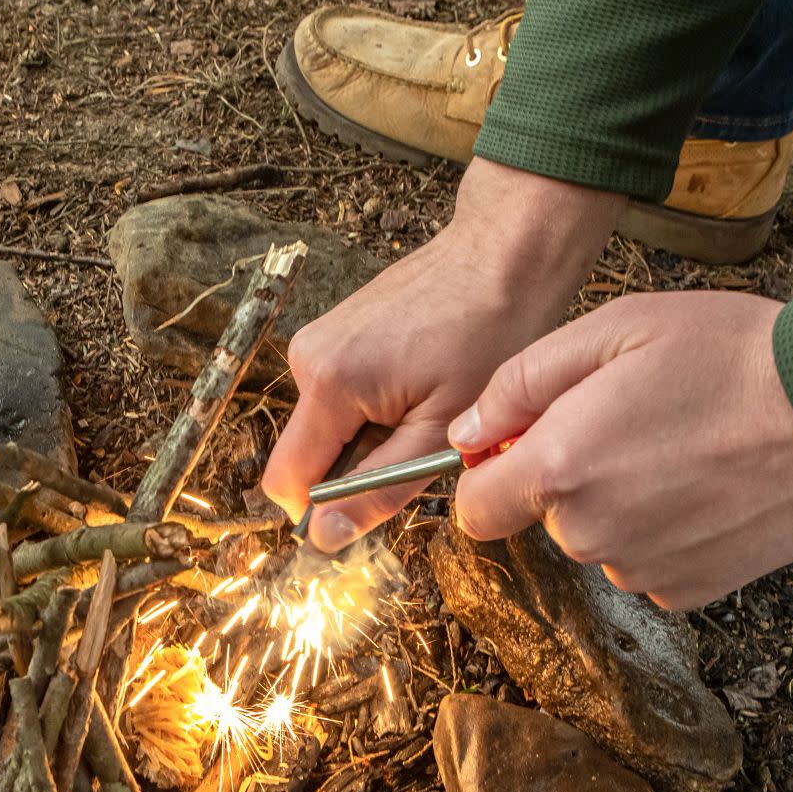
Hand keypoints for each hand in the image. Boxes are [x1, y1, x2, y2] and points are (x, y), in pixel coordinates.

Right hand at [261, 159, 621, 551]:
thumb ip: (378, 490)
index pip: (287, 482)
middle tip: (423, 442)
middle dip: (358, 469)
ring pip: (326, 429)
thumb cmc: (490, 333)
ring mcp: (317, 340)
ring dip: (372, 439)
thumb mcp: (441, 432)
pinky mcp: (333, 332)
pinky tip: (420, 385)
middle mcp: (307, 359)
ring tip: (429, 406)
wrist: (505, 253)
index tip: (377, 504)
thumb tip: (321, 538)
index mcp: (330, 384)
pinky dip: (375, 410)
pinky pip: (338, 399)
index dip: (323, 511)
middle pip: (308, 456)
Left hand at [447, 290, 792, 607]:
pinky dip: (662, 532)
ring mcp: (640, 569)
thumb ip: (520, 384)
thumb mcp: (613, 330)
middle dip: (566, 479)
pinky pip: (646, 562)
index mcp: (558, 469)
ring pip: (597, 542)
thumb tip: (467, 432)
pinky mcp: (689, 590)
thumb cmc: (729, 355)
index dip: (490, 476)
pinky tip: (703, 486)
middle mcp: (590, 534)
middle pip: (543, 520)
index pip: (473, 510)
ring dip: (619, 505)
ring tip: (678, 449)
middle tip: (629, 424)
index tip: (521, 447)